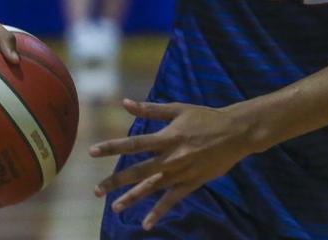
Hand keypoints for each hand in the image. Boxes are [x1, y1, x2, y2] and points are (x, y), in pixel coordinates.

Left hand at [90, 99, 256, 230]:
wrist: (235, 133)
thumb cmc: (205, 118)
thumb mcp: (178, 109)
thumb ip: (151, 110)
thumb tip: (125, 103)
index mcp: (168, 137)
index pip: (134, 143)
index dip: (112, 147)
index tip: (92, 152)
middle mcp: (172, 157)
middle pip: (138, 171)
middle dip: (116, 181)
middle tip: (96, 191)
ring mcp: (181, 172)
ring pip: (152, 188)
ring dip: (132, 198)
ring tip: (115, 208)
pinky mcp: (192, 183)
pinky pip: (172, 200)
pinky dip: (159, 212)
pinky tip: (146, 223)